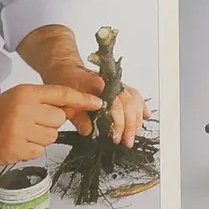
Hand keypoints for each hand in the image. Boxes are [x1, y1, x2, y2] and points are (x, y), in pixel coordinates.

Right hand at [0, 83, 104, 170]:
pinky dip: (32, 148)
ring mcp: (20, 132)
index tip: (99, 103)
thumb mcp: (21, 97)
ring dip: (42, 136)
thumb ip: (45, 101)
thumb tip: (74, 109)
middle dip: (51, 122)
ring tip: (24, 132)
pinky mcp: (17, 150)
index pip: (61, 94)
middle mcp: (24, 111)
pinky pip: (39, 151)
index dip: (82, 99)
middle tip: (34, 122)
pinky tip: (19, 142)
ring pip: (51, 137)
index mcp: (26, 94)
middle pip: (58, 119)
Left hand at [12, 29, 147, 143]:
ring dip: (136, 119)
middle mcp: (111, 83)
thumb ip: (78, 117)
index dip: (118, 123)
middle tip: (127, 141)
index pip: (115, 105)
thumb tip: (89, 131)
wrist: (64, 67)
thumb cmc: (64, 82)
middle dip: (130, 125)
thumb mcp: (66, 102)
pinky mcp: (118, 86)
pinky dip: (141, 105)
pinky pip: (134, 95)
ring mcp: (116, 84)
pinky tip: (144, 115)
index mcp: (98, 85)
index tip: (115, 137)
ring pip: (134, 100)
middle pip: (128, 104)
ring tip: (134, 134)